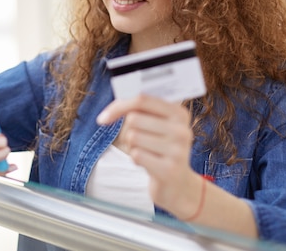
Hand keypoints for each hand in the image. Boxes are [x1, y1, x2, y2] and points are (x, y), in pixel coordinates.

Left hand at [96, 95, 199, 211]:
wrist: (179, 185)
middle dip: (128, 131)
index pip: (142, 99)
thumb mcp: (158, 127)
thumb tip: (109, 113)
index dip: (119, 106)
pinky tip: (148, 164)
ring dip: (132, 146)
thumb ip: (140, 111)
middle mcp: (182, 130)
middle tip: (140, 142)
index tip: (103, 118)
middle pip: (134, 118)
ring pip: (133, 137)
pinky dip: (135, 159)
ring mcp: (178, 150)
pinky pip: (136, 155)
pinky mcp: (169, 170)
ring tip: (147, 153)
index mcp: (180, 114)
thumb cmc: (161, 150)